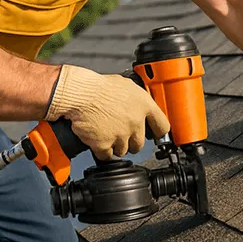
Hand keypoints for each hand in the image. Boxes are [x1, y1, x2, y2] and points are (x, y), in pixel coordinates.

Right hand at [46, 64, 170, 159]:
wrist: (80, 94)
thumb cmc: (99, 87)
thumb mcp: (126, 85)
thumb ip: (137, 99)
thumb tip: (141, 106)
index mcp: (144, 105)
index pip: (162, 126)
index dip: (158, 133)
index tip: (156, 136)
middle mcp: (135, 121)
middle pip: (139, 144)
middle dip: (130, 141)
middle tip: (120, 132)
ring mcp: (121, 135)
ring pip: (123, 151)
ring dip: (115, 145)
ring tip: (105, 132)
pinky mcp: (106, 145)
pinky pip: (107, 156)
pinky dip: (101, 150)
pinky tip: (97, 139)